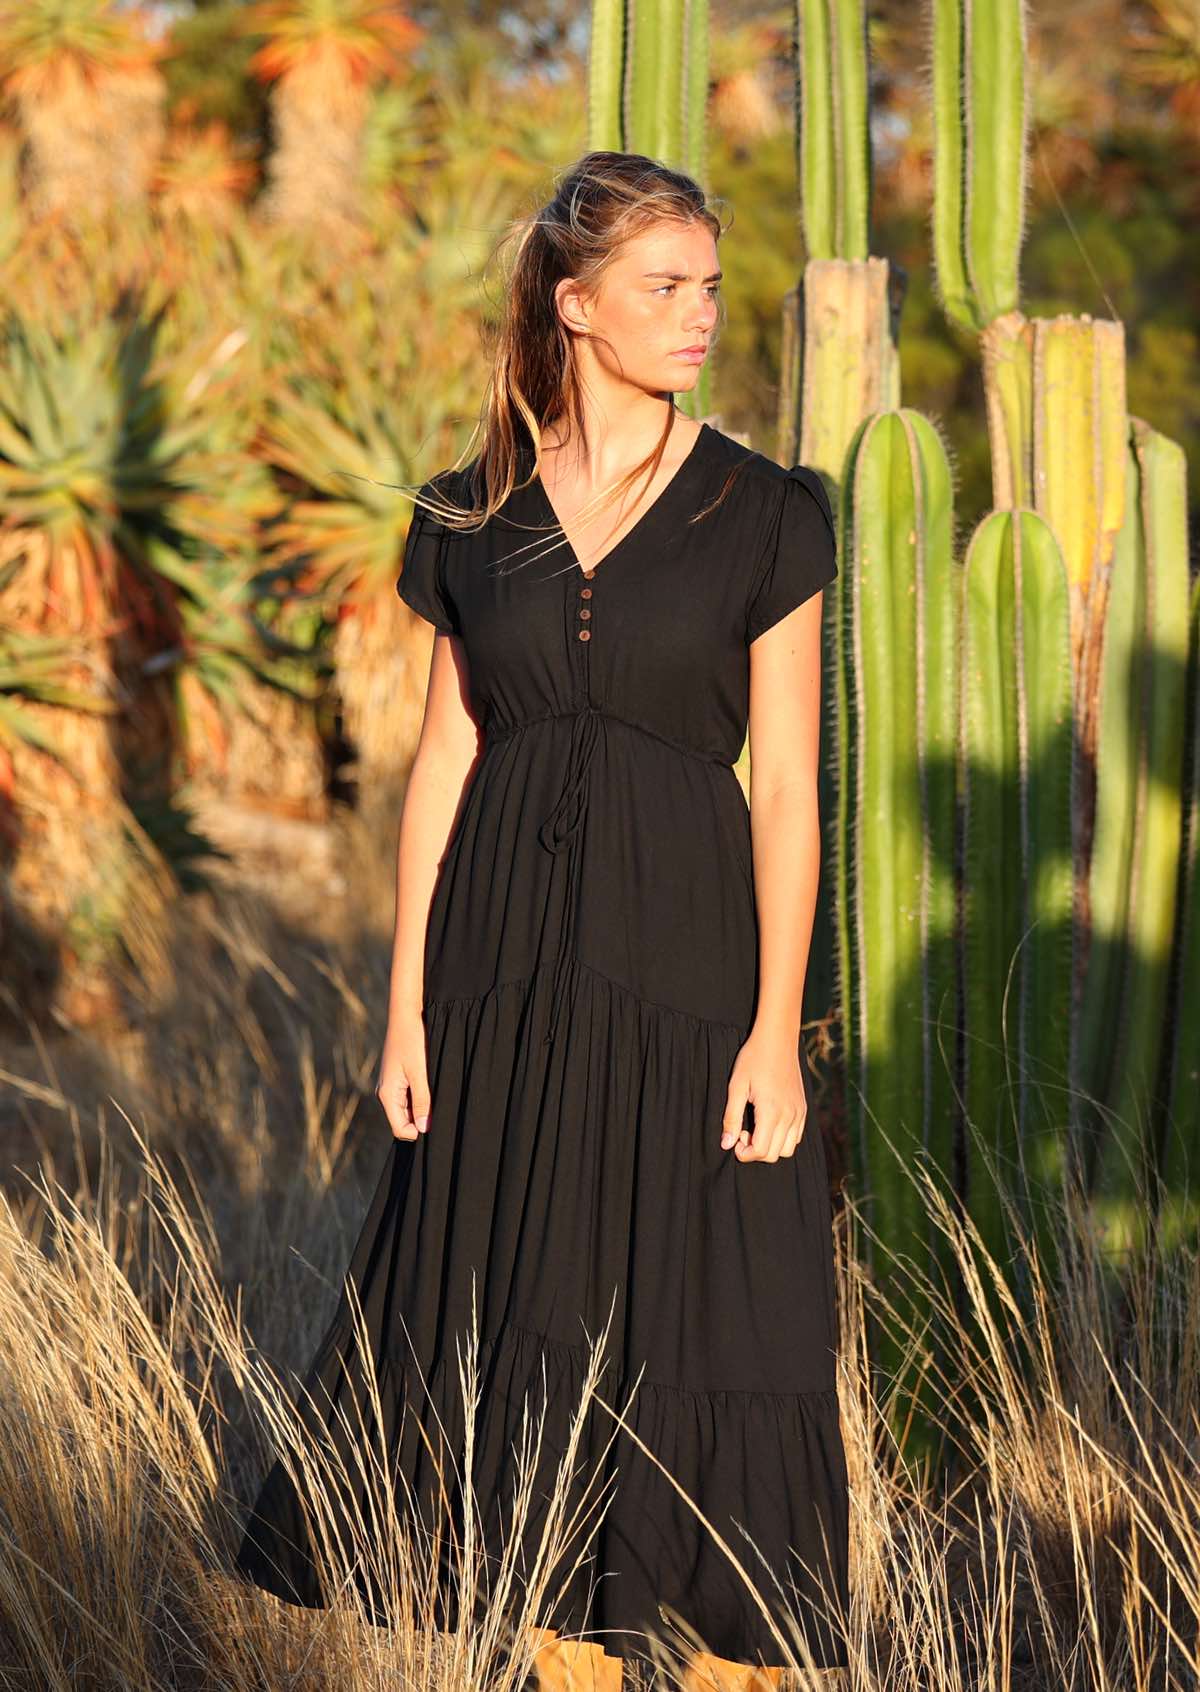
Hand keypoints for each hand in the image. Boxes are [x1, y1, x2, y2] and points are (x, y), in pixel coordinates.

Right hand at [377, 1009, 431, 1140]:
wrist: (405, 1016)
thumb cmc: (412, 1041)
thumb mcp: (420, 1073)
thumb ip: (421, 1101)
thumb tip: (423, 1128)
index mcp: (387, 1094)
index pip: (401, 1129)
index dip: (419, 1131)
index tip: (435, 1119)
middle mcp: (385, 1093)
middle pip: (403, 1121)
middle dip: (421, 1119)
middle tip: (438, 1105)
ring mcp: (391, 1086)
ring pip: (407, 1110)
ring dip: (421, 1107)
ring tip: (435, 1092)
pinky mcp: (397, 1078)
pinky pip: (408, 1097)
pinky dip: (420, 1097)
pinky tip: (431, 1085)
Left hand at [720, 1028, 807, 1160]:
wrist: (777, 1039)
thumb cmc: (753, 1059)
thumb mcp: (736, 1086)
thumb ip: (731, 1118)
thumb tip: (726, 1144)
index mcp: (771, 1112)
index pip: (761, 1151)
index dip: (744, 1153)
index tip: (735, 1137)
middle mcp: (789, 1116)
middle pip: (774, 1155)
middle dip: (755, 1151)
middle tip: (742, 1131)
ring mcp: (799, 1113)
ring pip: (788, 1150)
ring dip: (770, 1147)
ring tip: (756, 1127)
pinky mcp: (803, 1108)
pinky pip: (796, 1137)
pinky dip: (782, 1139)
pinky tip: (769, 1122)